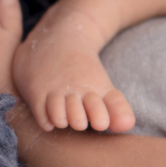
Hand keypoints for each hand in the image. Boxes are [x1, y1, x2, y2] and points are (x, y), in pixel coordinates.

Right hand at [12, 5, 135, 132]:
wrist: (57, 41)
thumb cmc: (84, 73)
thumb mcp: (104, 87)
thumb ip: (118, 109)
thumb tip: (128, 126)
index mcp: (98, 89)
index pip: (106, 108)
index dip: (101, 118)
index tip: (100, 123)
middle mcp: (77, 89)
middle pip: (79, 118)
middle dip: (80, 122)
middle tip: (80, 121)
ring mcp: (56, 90)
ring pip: (59, 117)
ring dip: (62, 121)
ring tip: (65, 118)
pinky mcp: (37, 91)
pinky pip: (41, 115)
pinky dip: (47, 121)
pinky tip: (52, 117)